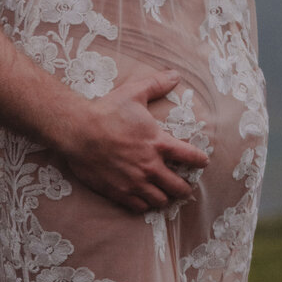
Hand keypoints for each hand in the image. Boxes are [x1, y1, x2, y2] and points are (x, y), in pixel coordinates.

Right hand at [60, 69, 207, 212]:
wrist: (78, 131)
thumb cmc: (107, 111)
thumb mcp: (134, 92)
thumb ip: (157, 84)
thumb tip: (175, 75)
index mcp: (158, 143)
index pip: (189, 156)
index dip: (200, 160)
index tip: (203, 162)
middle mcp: (150, 166)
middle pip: (179, 186)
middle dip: (185, 187)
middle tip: (185, 186)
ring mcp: (135, 181)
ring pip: (161, 200)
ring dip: (165, 197)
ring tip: (166, 194)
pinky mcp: (119, 192)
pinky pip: (140, 207)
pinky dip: (145, 204)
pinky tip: (145, 199)